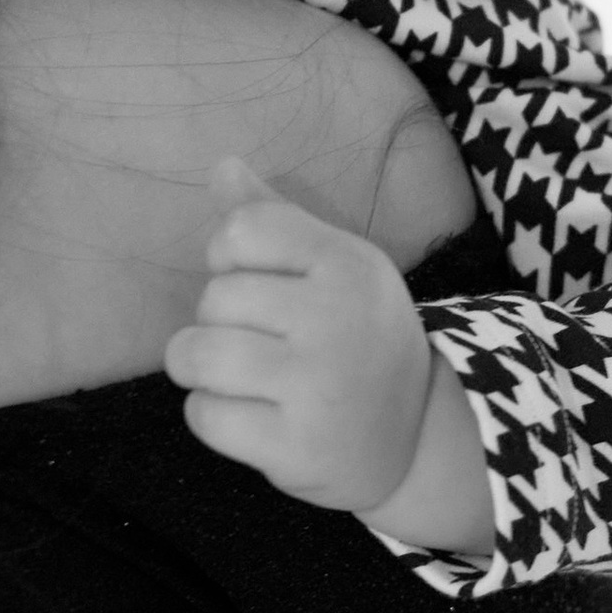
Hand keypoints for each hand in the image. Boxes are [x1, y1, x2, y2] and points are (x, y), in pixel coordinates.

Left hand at [164, 158, 437, 511]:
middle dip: (219, 321)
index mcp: (349, 264)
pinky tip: (253, 416)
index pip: (240, 231)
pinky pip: (204, 415)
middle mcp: (338, 320)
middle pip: (213, 298)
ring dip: (201, 370)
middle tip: (264, 342)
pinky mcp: (295, 448)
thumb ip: (274, 218)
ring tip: (239, 377)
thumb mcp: (334, 269)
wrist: (415, 438)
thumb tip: (220, 165)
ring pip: (196, 356)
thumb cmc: (357, 339)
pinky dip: (213, 416)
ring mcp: (318, 388)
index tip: (260, 284)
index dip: (230, 257)